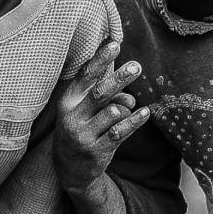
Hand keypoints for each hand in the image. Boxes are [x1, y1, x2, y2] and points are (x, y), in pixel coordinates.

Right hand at [53, 42, 148, 192]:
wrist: (70, 169)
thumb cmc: (81, 128)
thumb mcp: (83, 109)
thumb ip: (104, 92)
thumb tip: (129, 82)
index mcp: (67, 101)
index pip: (84, 76)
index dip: (100, 59)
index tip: (115, 44)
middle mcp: (72, 117)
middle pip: (100, 93)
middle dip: (119, 78)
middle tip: (137, 66)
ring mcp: (84, 135)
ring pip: (114, 112)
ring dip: (126, 107)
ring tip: (129, 106)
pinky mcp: (97, 150)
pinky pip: (121, 131)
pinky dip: (135, 120)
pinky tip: (145, 112)